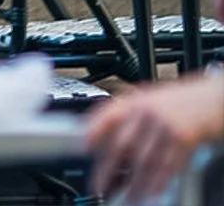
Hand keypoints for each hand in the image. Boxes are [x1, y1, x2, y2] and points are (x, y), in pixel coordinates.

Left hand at [87, 73, 223, 199]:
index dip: (92, 133)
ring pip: (143, 160)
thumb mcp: (151, 100)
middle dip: (107, 170)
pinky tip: (151, 191)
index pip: (105, 115)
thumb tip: (107, 140)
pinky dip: (158, 181)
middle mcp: (146, 111)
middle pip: (120, 144)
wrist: (216, 98)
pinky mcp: (184, 137)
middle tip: (99, 186)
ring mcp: (165, 124)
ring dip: (134, 184)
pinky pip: (167, 165)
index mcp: (135, 100)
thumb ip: (130, 117)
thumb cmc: (184, 101)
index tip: (83, 150)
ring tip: (128, 198)